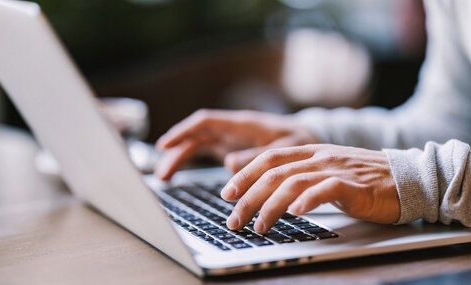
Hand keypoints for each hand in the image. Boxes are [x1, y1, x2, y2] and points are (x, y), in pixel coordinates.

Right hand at [156, 109, 317, 179]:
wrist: (309, 139)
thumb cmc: (299, 141)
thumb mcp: (286, 149)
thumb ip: (257, 156)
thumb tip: (229, 163)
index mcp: (243, 123)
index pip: (207, 121)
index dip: (184, 130)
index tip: (166, 143)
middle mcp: (232, 129)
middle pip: (196, 135)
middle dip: (176, 149)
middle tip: (162, 172)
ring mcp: (230, 139)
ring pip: (197, 145)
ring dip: (179, 158)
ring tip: (165, 178)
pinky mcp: (231, 149)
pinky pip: (205, 152)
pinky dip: (190, 161)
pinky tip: (178, 174)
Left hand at [221, 144, 399, 233]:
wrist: (406, 177)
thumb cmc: (365, 179)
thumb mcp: (327, 171)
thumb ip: (301, 176)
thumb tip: (270, 192)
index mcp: (310, 151)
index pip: (268, 158)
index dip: (244, 174)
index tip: (227, 194)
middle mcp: (319, 156)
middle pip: (274, 173)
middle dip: (248, 197)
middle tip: (234, 219)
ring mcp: (335, 168)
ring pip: (293, 182)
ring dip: (270, 206)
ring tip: (259, 226)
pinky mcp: (353, 184)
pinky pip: (325, 189)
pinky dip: (307, 201)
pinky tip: (295, 214)